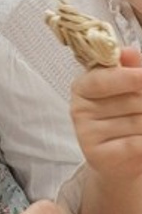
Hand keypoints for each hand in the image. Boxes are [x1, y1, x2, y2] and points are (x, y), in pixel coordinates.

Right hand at [71, 47, 141, 179]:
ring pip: (139, 122)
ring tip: (140, 127)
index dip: (130, 77)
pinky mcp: (99, 156)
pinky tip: (141, 142)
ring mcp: (87, 134)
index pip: (104, 78)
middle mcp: (79, 109)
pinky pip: (137, 144)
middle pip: (132, 100)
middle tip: (140, 108)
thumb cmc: (126, 118)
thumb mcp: (129, 89)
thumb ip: (131, 69)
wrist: (121, 161)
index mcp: (83, 86)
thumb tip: (129, 52)